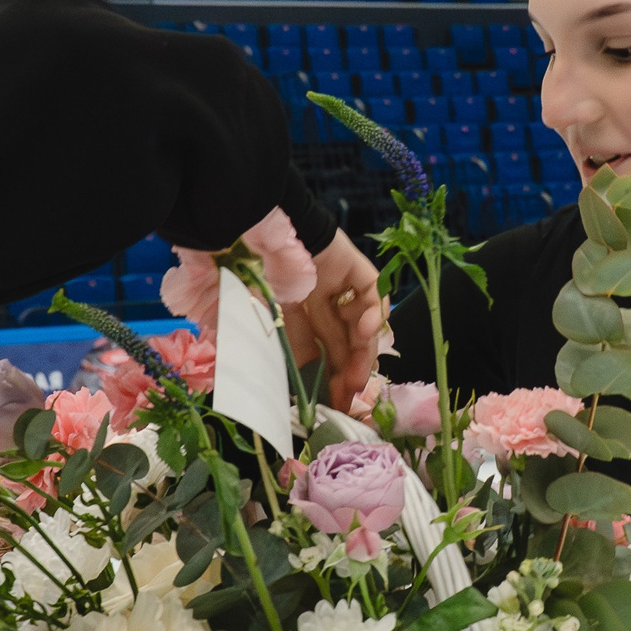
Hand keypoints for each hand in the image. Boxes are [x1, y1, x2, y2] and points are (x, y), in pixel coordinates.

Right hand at [280, 230, 386, 413]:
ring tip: (356, 374)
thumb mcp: (272, 317)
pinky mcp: (357, 269)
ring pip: (362, 326)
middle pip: (345, 344)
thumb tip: (300, 382)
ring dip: (362, 353)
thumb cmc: (258, 270)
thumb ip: (289, 345)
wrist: (266, 225)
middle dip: (348, 374)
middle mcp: (325, 301)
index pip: (322, 350)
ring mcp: (342, 285)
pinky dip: (372, 315)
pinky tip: (363, 331)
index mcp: (301, 312)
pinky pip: (372, 295)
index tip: (333, 404)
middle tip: (349, 399)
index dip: (329, 378)